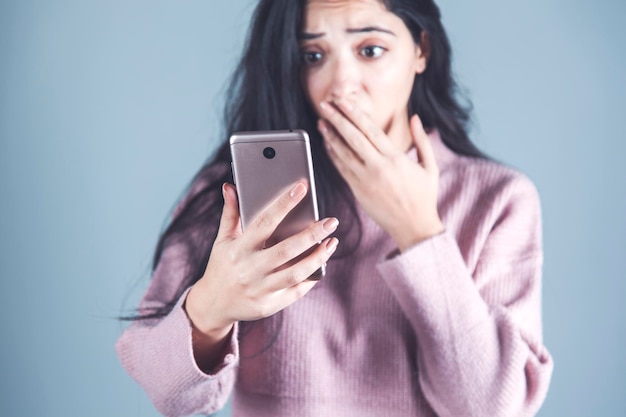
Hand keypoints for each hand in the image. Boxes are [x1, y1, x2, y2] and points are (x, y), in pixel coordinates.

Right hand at [186, 182, 338, 337]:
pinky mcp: (269, 306)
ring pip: (296, 272)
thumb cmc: (222, 266)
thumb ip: (230, 214)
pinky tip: (321, 263)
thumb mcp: (222, 241)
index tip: (302, 188)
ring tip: (332, 242)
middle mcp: (249, 270)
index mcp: (238, 249)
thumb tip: (231, 187)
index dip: (283, 203)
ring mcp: (259, 289)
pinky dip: (311, 277)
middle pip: (286, 249)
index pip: (264, 222)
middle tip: (332, 221)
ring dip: (318, 257)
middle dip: (312, 234)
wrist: (213, 305)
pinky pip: (296, 291)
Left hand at [318, 98, 442, 251]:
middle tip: (326, 104)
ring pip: (343, 153)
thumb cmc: (424, 197)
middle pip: (353, 137)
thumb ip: (422, 140)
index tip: (344, 102)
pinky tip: (326, 144)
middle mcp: (378, 167)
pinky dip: (333, 155)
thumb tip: (416, 117)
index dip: (355, 113)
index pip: (371, 129)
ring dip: (330, 135)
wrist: (414, 227)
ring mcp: (366, 180)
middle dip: (337, 118)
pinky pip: (342, 169)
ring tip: (321, 121)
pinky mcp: (358, 191)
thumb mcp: (429, 166)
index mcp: (395, 158)